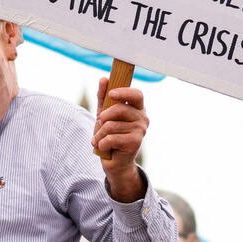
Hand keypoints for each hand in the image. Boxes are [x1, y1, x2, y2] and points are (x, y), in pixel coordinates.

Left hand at [92, 81, 147, 201]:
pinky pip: (111, 138)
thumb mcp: (104, 115)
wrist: (115, 162)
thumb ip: (103, 97)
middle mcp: (142, 118)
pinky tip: (105, 147)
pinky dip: (102, 143)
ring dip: (99, 134)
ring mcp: (140, 131)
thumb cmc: (111, 136)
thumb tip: (104, 79)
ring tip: (100, 140)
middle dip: (103, 117)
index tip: (111, 94)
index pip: (136, 94)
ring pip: (111, 125)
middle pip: (119, 109)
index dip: (124, 92)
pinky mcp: (135, 143)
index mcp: (137, 108)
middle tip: (100, 124)